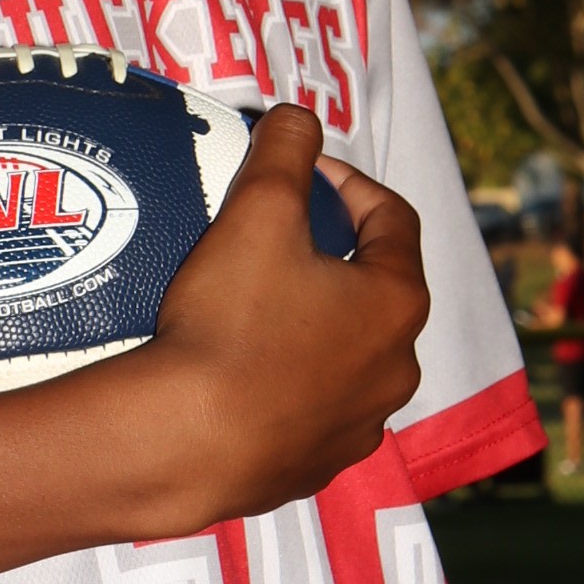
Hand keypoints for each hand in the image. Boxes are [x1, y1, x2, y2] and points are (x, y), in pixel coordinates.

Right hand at [128, 104, 428, 526]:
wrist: (185, 444)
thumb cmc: (230, 324)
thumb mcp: (258, 213)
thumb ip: (285, 152)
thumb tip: (297, 119)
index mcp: (398, 302)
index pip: (393, 218)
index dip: (348, 182)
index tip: (304, 172)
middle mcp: (397, 367)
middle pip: (374, 288)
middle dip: (330, 255)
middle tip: (274, 237)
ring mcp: (361, 425)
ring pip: (346, 352)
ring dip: (314, 321)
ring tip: (253, 304)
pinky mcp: (319, 465)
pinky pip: (314, 406)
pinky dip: (291, 380)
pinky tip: (243, 369)